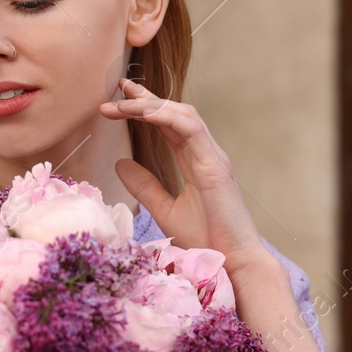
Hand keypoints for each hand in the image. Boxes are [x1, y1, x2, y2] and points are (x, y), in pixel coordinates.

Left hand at [98, 78, 274, 276]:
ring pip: (184, 115)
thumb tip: (119, 163)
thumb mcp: (164, 210)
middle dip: (146, 98)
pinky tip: (146, 113)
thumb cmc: (206, 240)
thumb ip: (144, 185)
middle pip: (176, 112)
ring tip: (124, 102)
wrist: (233, 262)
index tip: (118, 99)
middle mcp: (206, 153)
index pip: (169, 125)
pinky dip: (169, 117)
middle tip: (118, 89)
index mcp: (196, 162)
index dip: (145, 108)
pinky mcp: (216, 166)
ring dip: (152, 105)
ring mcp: (213, 157)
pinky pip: (192, 130)